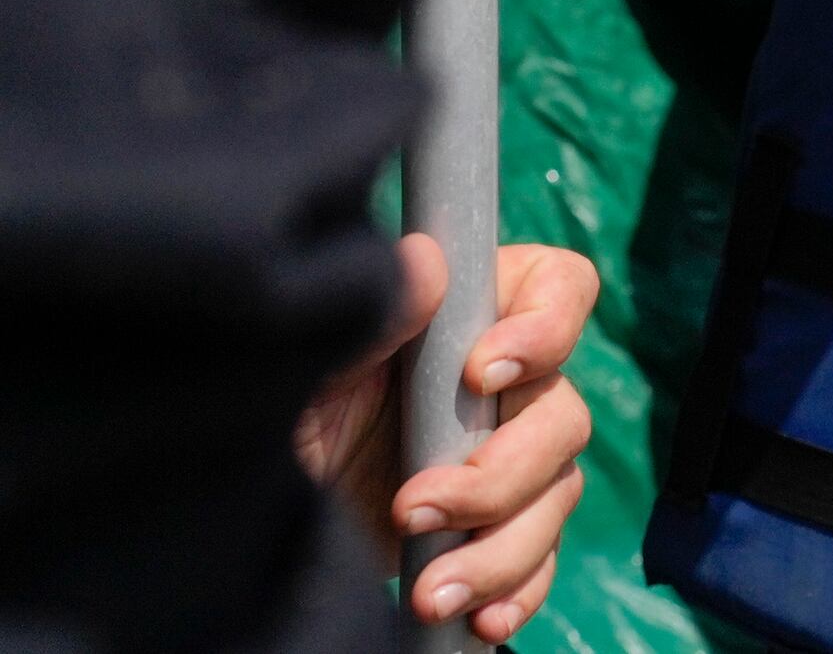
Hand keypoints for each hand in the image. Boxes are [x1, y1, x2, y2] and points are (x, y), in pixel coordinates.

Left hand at [295, 236, 597, 640]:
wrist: (223, 528)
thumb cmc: (255, 423)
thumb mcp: (301, 369)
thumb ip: (370, 319)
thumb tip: (424, 261)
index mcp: (465, 322)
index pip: (559, 290)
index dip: (546, 329)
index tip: (479, 376)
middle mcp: (494, 388)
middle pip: (562, 414)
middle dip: (500, 475)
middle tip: (412, 509)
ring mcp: (492, 461)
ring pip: (557, 493)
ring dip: (502, 550)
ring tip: (429, 592)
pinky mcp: (480, 533)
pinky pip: (535, 560)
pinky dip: (516, 591)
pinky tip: (477, 619)